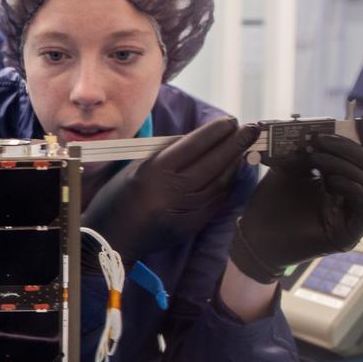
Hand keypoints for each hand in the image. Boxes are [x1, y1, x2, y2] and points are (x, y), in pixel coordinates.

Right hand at [82, 117, 260, 260]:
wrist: (111, 240)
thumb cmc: (117, 198)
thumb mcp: (136, 168)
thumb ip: (165, 153)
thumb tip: (197, 140)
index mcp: (155, 172)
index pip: (194, 145)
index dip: (216, 132)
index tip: (231, 121)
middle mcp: (172, 191)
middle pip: (213, 163)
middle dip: (235, 143)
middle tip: (251, 129)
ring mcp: (184, 211)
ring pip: (220, 183)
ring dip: (234, 163)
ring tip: (243, 148)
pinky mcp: (190, 227)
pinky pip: (216, 202)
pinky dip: (227, 186)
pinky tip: (232, 173)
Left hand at [230, 104, 362, 282]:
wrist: (253, 235)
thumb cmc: (269, 203)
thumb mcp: (287, 168)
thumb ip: (303, 149)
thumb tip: (311, 126)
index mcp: (339, 179)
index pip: (359, 153)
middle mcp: (350, 196)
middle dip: (347, 147)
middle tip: (319, 139)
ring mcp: (352, 216)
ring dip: (343, 164)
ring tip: (316, 158)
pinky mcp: (349, 233)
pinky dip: (352, 188)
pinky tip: (330, 181)